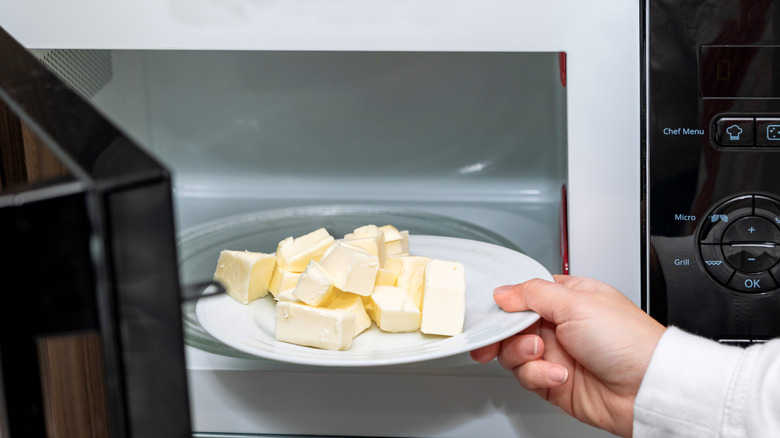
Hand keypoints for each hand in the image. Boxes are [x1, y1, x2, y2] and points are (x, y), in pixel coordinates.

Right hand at [470, 275, 664, 437]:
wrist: (646, 389)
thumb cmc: (629, 341)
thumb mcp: (577, 303)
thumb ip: (533, 294)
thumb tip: (504, 292)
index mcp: (568, 298)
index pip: (523, 295)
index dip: (506, 304)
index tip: (494, 311)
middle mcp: (560, 325)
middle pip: (511, 326)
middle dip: (504, 333)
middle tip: (502, 337)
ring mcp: (556, 354)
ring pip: (513, 353)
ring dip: (523, 355)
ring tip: (542, 353)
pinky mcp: (553, 382)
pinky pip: (526, 377)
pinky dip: (538, 376)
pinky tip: (560, 374)